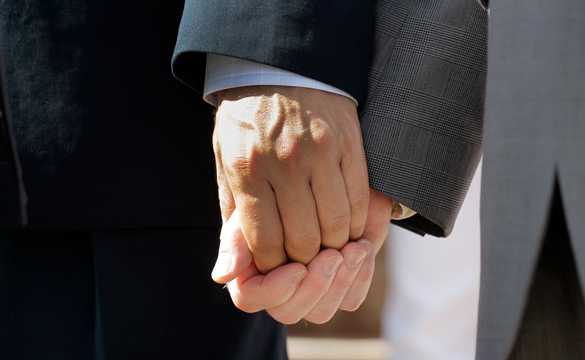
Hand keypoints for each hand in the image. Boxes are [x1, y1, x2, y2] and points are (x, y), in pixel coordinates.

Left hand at [212, 86, 368, 272]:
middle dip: (304, 263)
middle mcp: (284, 164)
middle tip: (304, 261)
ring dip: (332, 247)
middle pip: (303, 241)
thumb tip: (226, 275)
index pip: (265, 242)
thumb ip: (230, 219)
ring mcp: (319, 153)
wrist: (277, 66)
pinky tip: (345, 226)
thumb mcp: (225, 164)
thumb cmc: (246, 121)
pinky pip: (359, 201)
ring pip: (335, 226)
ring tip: (326, 245)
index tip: (277, 267)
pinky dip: (354, 224)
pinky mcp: (348, 145)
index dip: (273, 267)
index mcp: (247, 170)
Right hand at [212, 189, 392, 323]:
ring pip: (321, 311)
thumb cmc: (283, 178)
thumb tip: (222, 275)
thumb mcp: (258, 198)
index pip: (251, 298)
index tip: (297, 267)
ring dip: (339, 283)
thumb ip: (239, 237)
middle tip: (334, 255)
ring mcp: (310, 287)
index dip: (274, 289)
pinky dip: (359, 276)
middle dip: (313, 287)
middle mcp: (279, 284)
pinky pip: (351, 299)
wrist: (328, 165)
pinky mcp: (342, 284)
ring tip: (353, 248)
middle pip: (287, 312)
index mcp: (250, 267)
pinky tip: (362, 247)